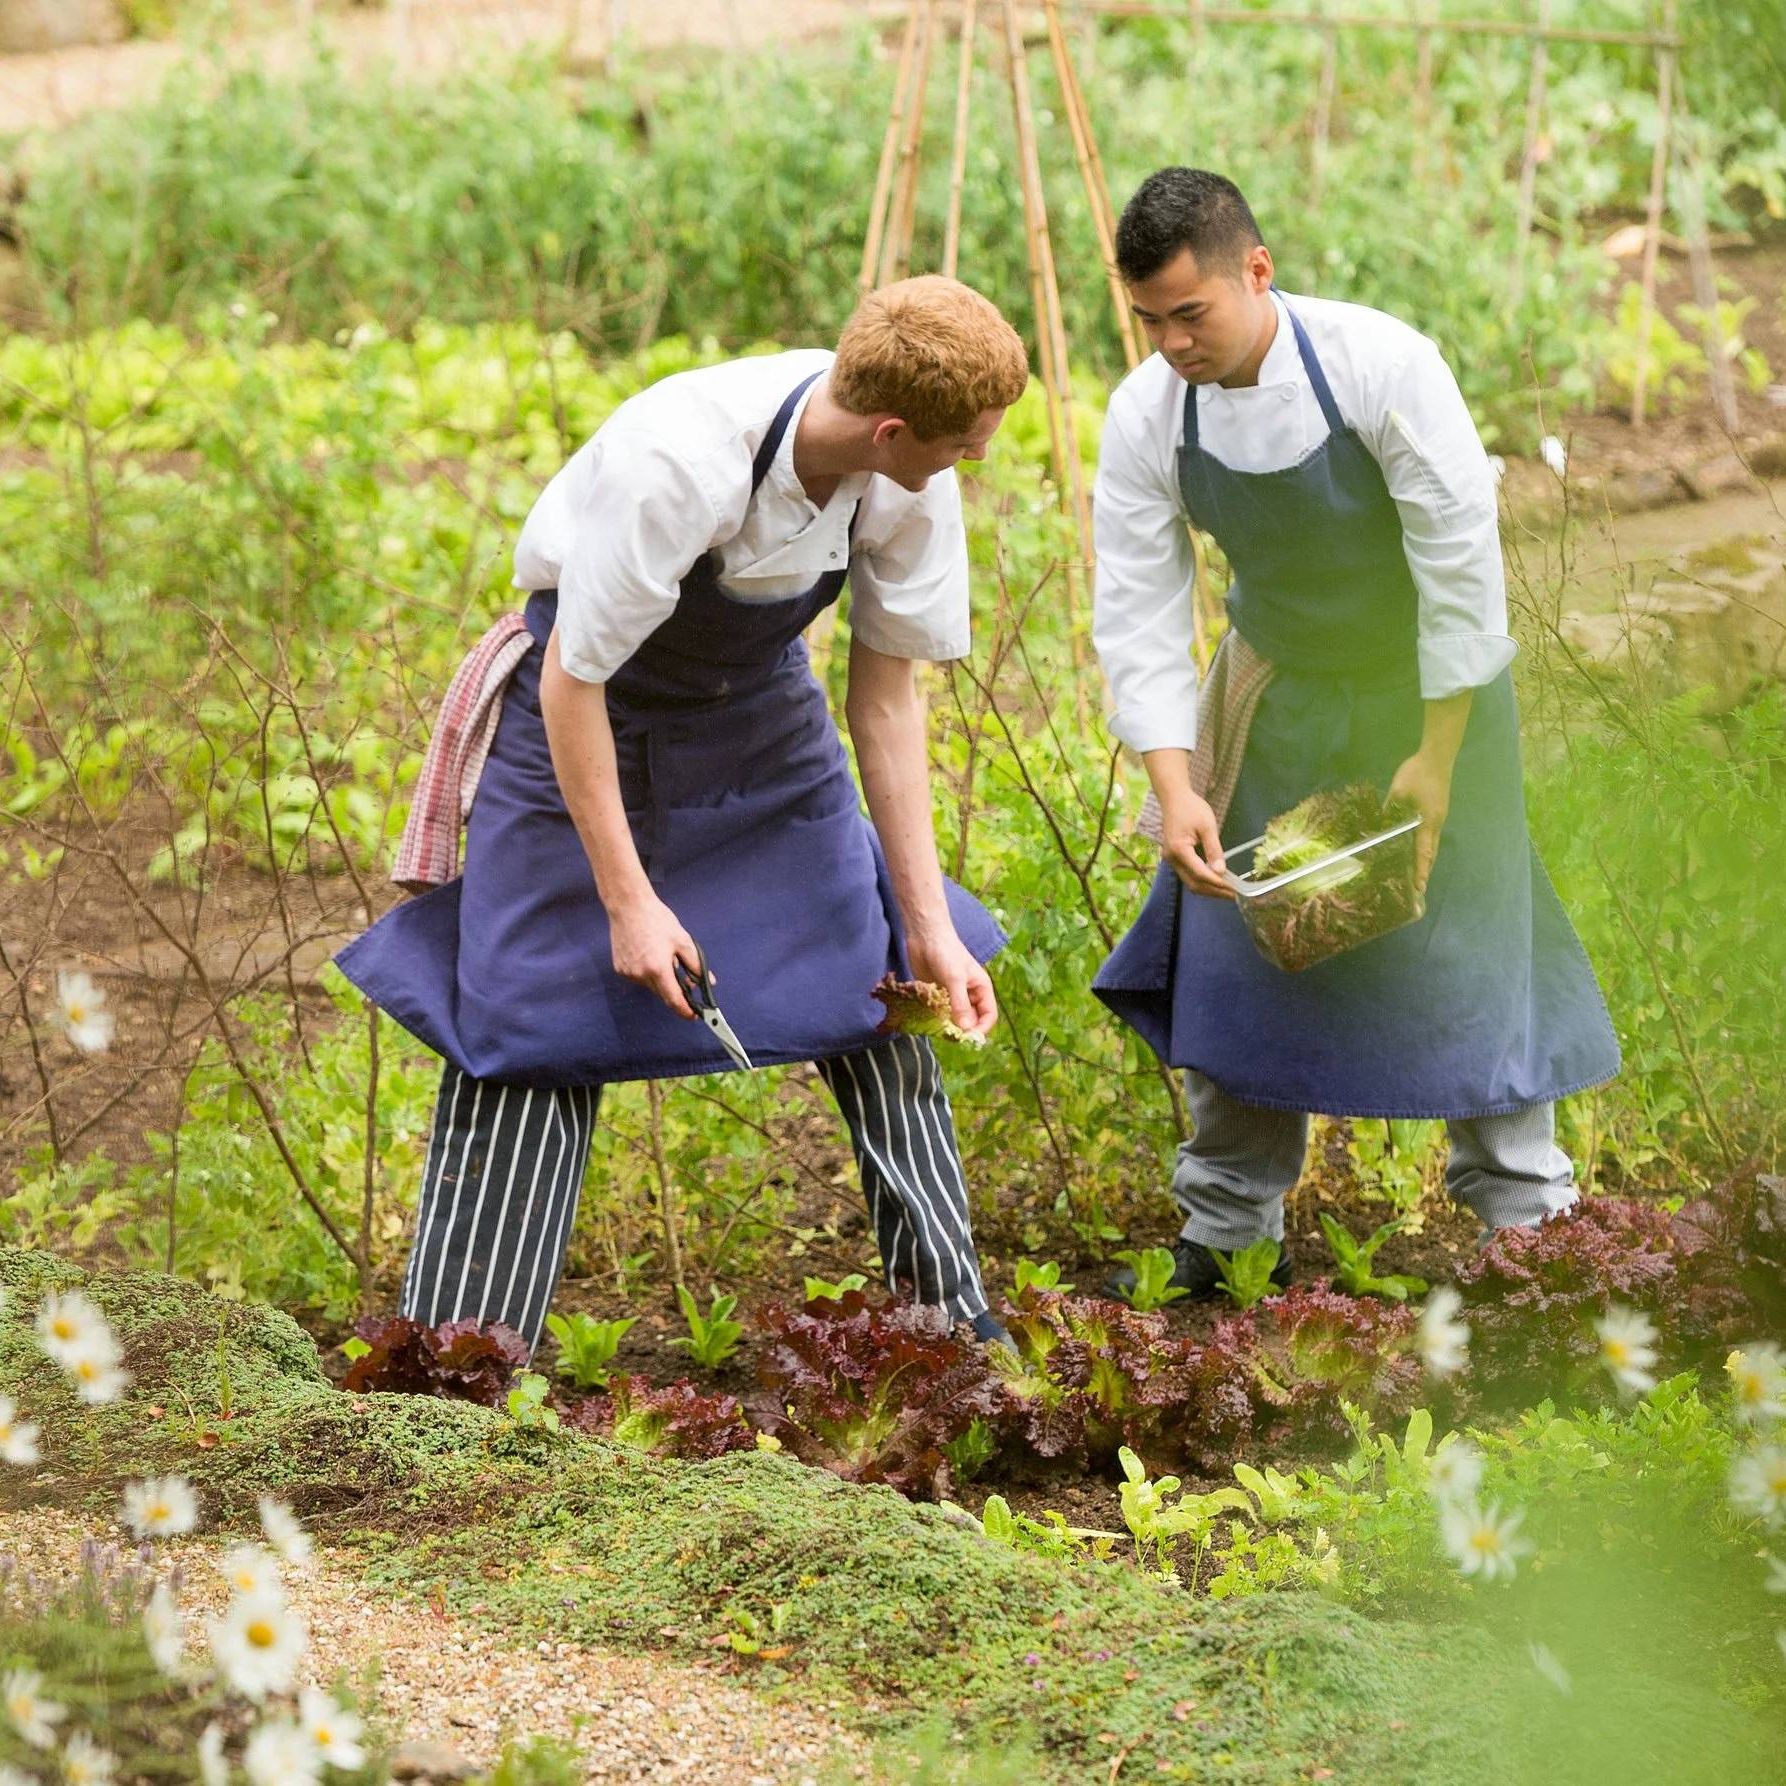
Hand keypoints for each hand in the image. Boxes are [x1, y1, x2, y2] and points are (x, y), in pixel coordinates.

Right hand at [609, 892, 702, 1017]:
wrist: (628, 906)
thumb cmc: (657, 920)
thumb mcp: (683, 941)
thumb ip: (696, 965)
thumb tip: (707, 981)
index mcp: (658, 969)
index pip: (674, 999)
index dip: (685, 1010)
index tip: (694, 1016)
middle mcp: (640, 975)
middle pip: (662, 994)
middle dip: (675, 991)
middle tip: (686, 980)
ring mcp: (628, 973)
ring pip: (651, 986)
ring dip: (661, 980)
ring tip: (664, 957)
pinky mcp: (620, 969)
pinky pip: (639, 978)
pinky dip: (648, 973)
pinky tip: (650, 955)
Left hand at [907, 929, 997, 1039]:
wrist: (925, 936)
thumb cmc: (946, 952)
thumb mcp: (955, 978)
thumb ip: (960, 1004)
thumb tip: (966, 1029)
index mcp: (981, 989)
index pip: (988, 1015)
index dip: (981, 1028)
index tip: (968, 1038)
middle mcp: (969, 994)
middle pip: (972, 1020)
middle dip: (964, 1030)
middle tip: (951, 1036)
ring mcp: (952, 996)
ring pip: (955, 1019)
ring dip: (948, 1025)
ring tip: (938, 1027)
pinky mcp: (937, 996)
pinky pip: (940, 1013)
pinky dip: (936, 1019)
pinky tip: (929, 1019)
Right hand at [1160, 789, 1232, 899]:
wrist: (1174, 798)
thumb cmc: (1191, 808)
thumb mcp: (1207, 826)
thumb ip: (1214, 849)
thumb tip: (1221, 871)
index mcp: (1179, 849)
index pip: (1200, 873)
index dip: (1217, 883)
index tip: (1234, 889)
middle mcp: (1171, 859)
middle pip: (1193, 883)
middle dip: (1214, 891)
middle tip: (1234, 895)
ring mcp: (1171, 860)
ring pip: (1190, 882)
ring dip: (1209, 889)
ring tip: (1228, 892)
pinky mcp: (1174, 859)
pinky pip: (1188, 876)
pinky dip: (1203, 881)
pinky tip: (1216, 882)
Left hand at [1385, 751, 1453, 893]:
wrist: (1436, 757)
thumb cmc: (1417, 774)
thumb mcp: (1398, 792)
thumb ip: (1388, 811)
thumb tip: (1377, 827)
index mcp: (1427, 821)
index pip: (1423, 852)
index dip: (1420, 870)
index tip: (1419, 887)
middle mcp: (1436, 824)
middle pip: (1431, 853)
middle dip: (1424, 871)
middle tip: (1417, 890)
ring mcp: (1438, 818)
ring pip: (1432, 845)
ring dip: (1426, 861)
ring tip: (1417, 877)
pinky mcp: (1437, 812)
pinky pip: (1431, 836)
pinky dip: (1425, 848)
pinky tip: (1416, 851)